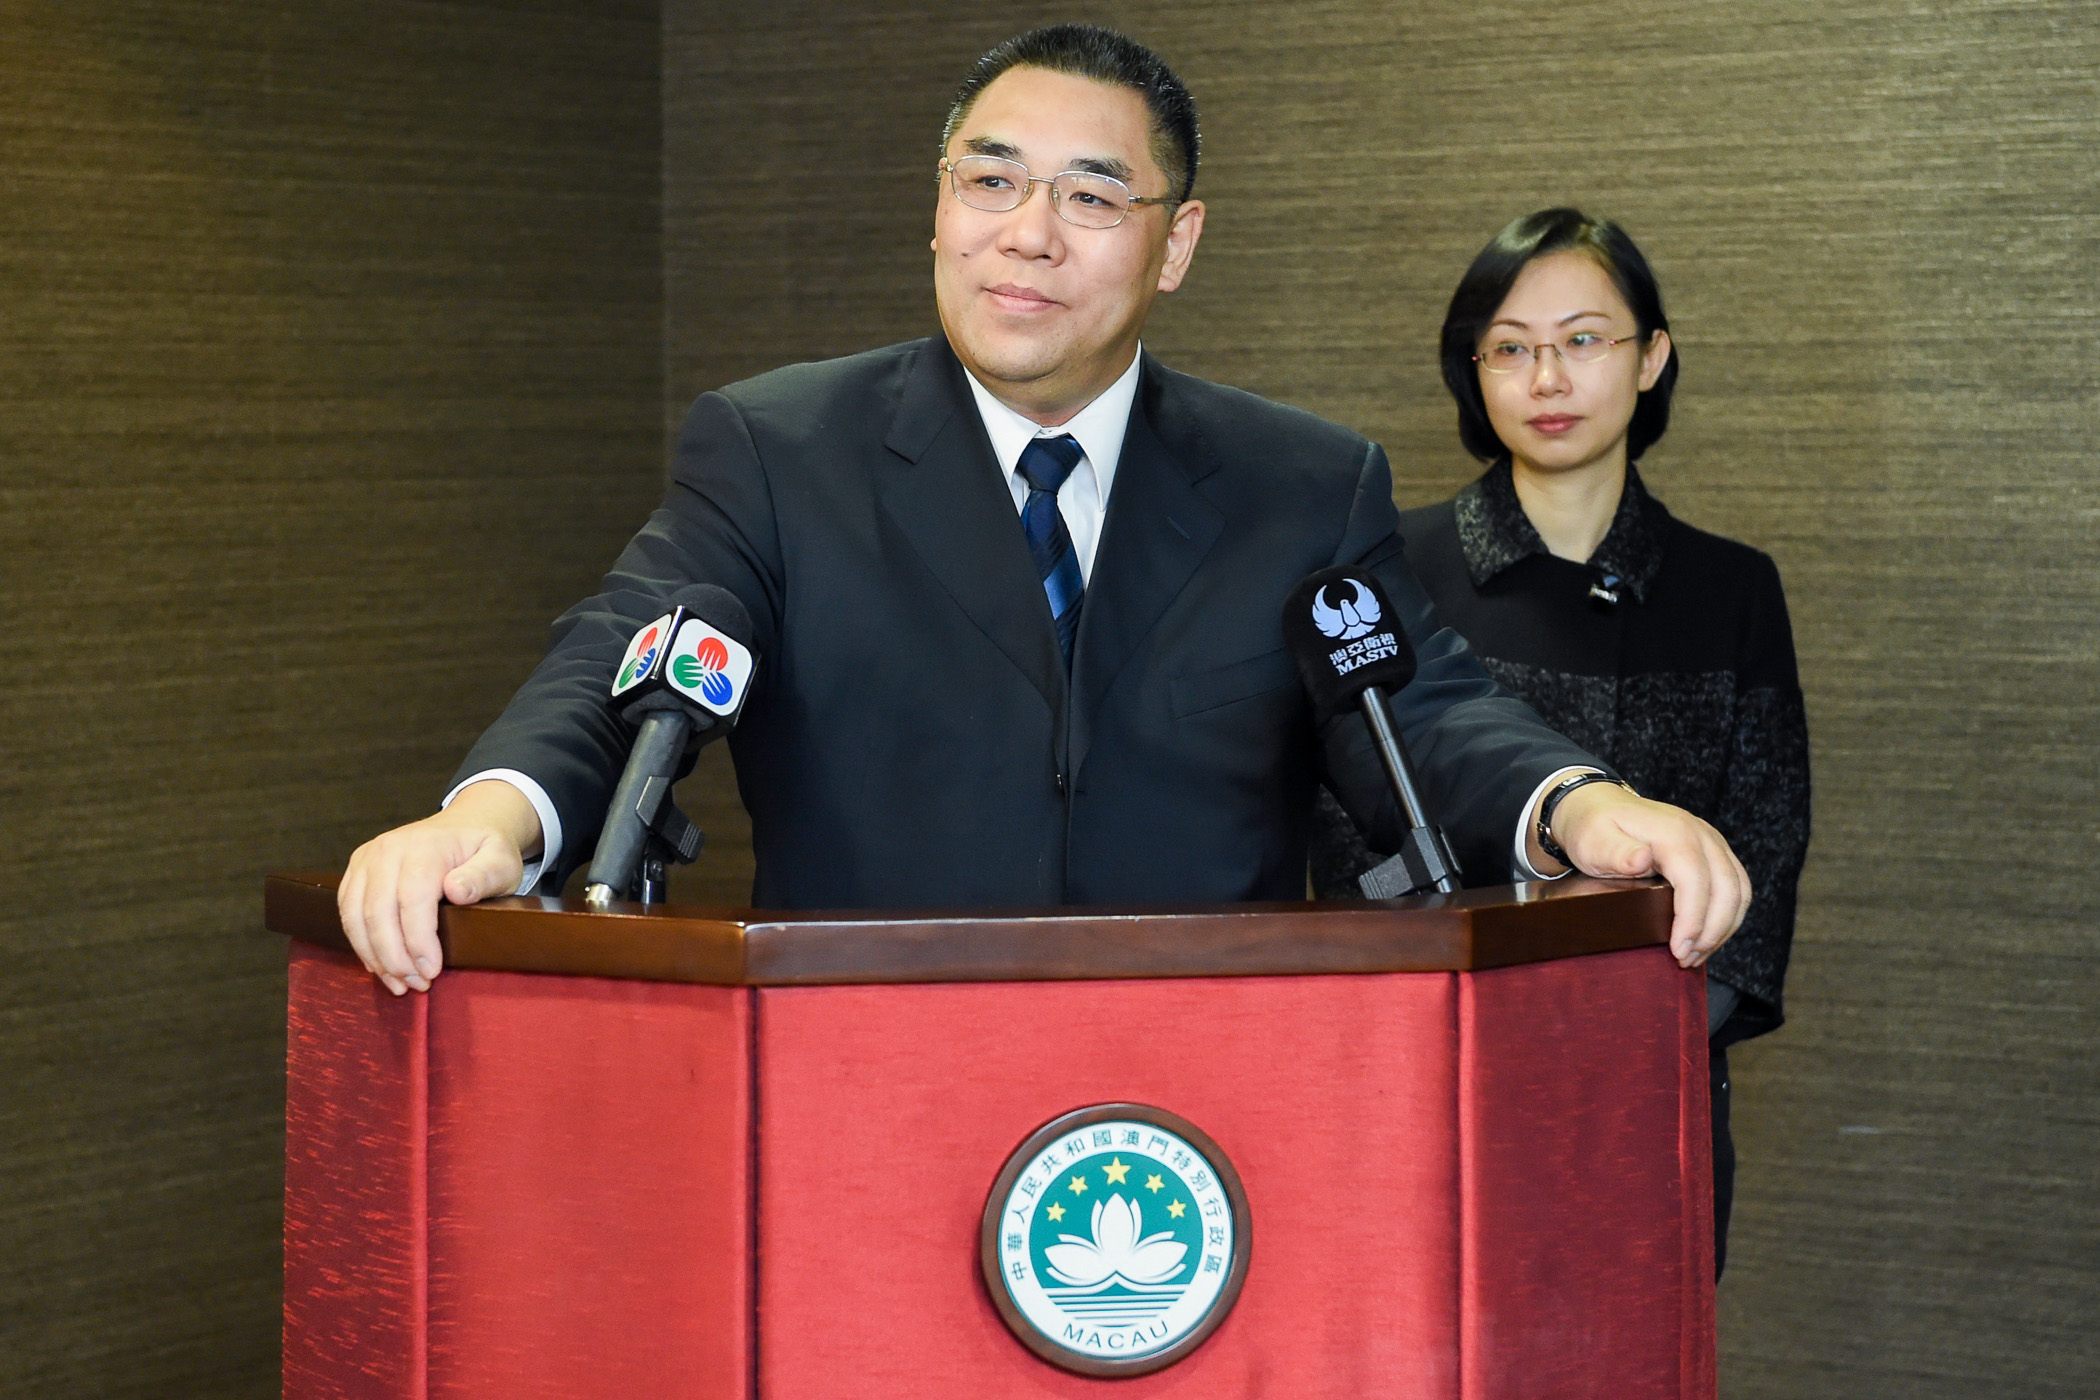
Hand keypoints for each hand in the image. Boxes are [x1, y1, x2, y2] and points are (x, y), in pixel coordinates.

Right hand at [336, 781, 540, 994]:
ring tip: (399, 982)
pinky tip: (379, 965)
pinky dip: (360, 943)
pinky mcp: (357, 870)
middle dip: (395, 957)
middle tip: (416, 984)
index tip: (431, 971)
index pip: (412, 900)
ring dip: (374, 956)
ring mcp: (368, 858)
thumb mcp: (501, 860)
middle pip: (378, 912)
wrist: (465, 825)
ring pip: (355, 916)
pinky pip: (347, 911)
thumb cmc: (485, 849)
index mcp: (425, 846)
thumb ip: (483, 876)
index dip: (418, 941)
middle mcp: (389, 849)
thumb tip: (456, 891)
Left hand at [1536, 782, 1750, 967]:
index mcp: (1672, 832)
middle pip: (1726, 889)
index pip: (1695, 880)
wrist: (1599, 808)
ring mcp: (1712, 842)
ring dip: (1722, 929)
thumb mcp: (1592, 841)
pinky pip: (1736, 888)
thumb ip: (1615, 852)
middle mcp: (1700, 834)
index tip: (1678, 950)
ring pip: (1738, 892)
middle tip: (1686, 959)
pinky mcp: (1715, 853)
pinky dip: (1727, 917)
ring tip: (1695, 955)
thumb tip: (1642, 859)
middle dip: (1711, 931)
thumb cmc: (1593, 828)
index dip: (1692, 919)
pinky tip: (1706, 938)